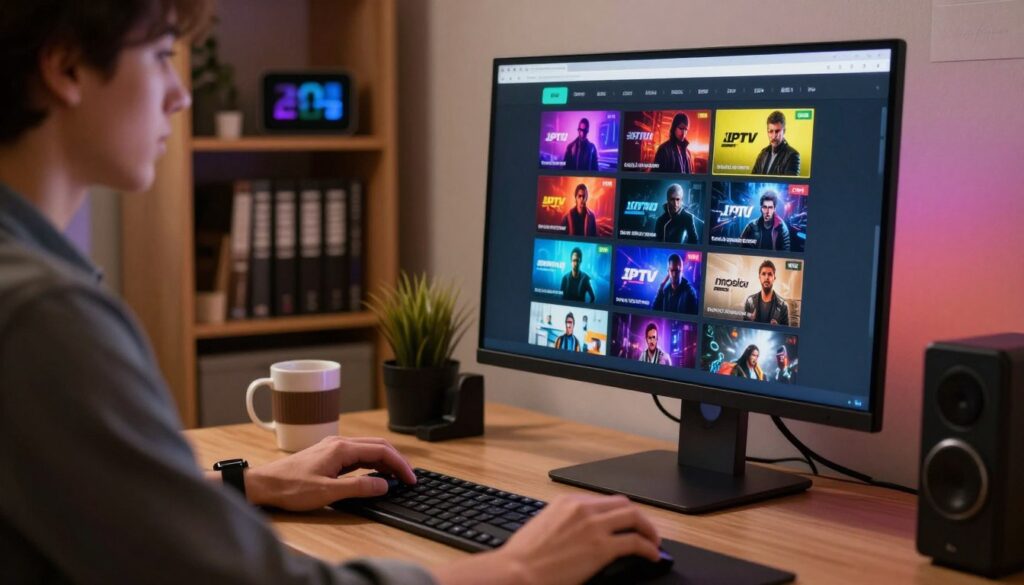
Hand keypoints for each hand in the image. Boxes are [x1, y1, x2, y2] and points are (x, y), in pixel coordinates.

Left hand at [244, 436, 415, 510]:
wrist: (264, 484)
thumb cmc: (291, 488)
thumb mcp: (327, 492)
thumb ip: (358, 488)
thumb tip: (384, 485)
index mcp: (341, 448)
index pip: (381, 451)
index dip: (400, 465)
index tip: (411, 479)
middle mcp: (339, 442)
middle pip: (377, 446)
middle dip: (397, 460)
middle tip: (409, 477)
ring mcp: (333, 447)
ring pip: (368, 449)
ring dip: (385, 461)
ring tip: (397, 476)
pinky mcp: (328, 455)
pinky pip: (357, 454)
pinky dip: (371, 462)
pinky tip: (374, 473)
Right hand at [431, 494, 660, 584]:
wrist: (517, 572)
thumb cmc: (523, 557)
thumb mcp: (544, 526)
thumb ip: (564, 522)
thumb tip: (579, 533)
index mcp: (567, 501)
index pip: (603, 501)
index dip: (618, 512)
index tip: (624, 522)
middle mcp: (583, 508)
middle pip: (623, 504)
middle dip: (637, 517)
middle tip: (644, 530)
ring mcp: (594, 526)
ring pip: (634, 518)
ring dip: (648, 530)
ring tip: (653, 542)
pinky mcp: (602, 548)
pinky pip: (635, 543)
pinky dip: (648, 548)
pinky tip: (652, 555)